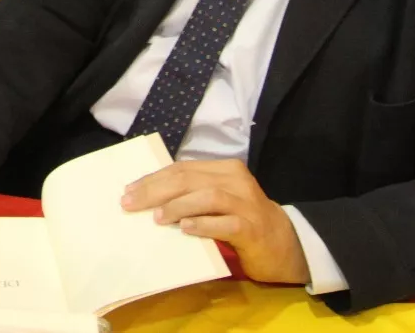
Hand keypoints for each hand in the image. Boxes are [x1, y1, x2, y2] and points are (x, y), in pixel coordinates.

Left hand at [122, 159, 308, 284]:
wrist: (285, 246)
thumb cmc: (243, 223)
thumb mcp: (219, 202)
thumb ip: (193, 196)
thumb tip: (149, 200)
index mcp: (225, 169)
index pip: (182, 168)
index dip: (153, 179)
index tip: (129, 191)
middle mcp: (236, 181)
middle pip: (189, 179)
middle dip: (155, 191)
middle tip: (130, 204)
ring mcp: (247, 204)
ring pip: (207, 196)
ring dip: (177, 206)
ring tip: (156, 217)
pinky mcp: (252, 228)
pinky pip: (225, 223)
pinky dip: (202, 224)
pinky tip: (184, 229)